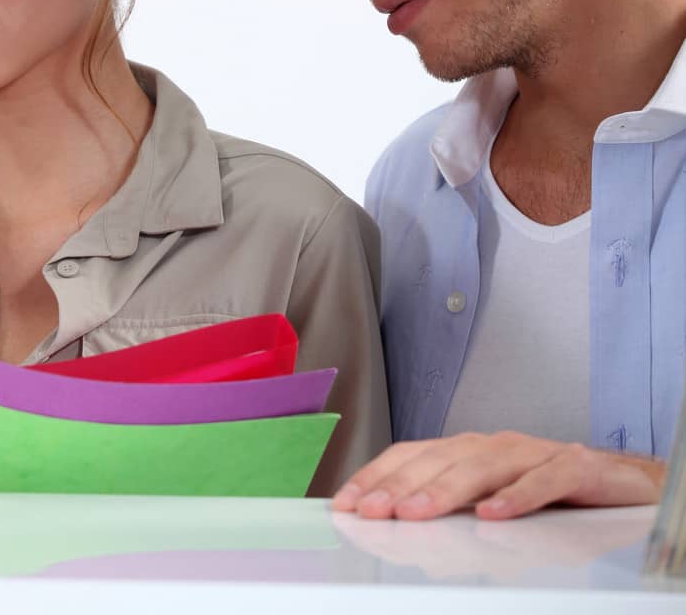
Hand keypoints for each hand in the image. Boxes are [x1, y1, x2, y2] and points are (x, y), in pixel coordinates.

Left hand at [332, 432, 665, 520]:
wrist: (620, 482)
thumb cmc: (545, 491)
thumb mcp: (486, 498)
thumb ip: (447, 505)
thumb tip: (391, 522)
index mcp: (467, 450)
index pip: (411, 456)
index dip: (377, 476)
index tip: (346, 503)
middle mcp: (494, 445)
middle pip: (439, 460)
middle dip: (399, 486)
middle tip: (372, 511)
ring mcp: (533, 452)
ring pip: (482, 466)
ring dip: (445, 490)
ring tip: (416, 513)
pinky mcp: (574, 467)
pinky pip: (544, 480)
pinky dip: (518, 496)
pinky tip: (495, 515)